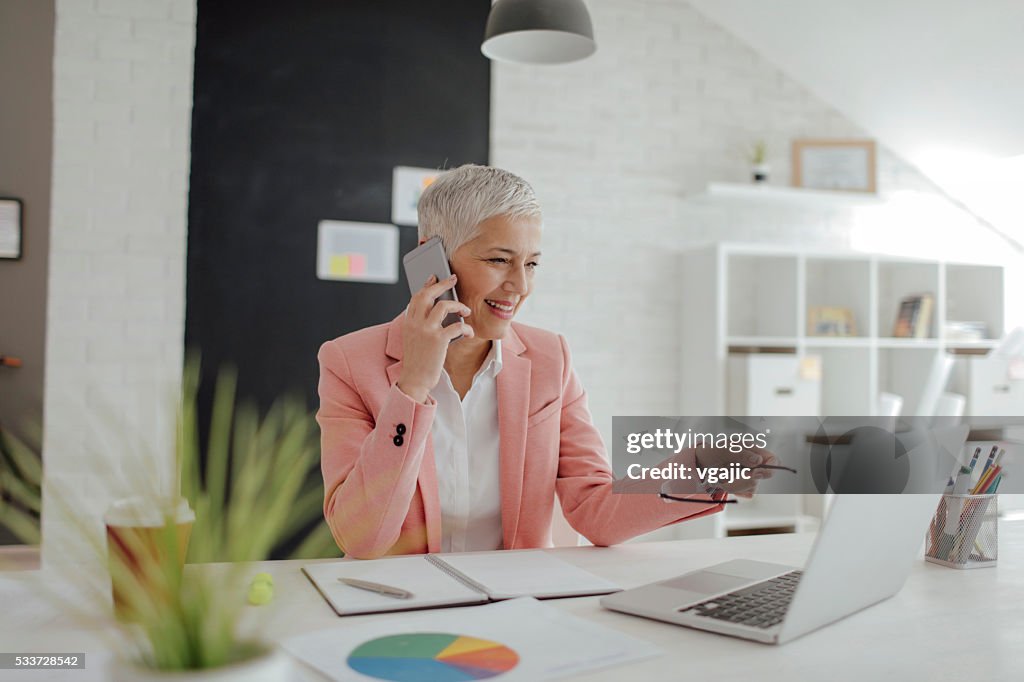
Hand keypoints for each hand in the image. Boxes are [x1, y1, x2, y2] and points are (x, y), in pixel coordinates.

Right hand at [396, 274, 473, 402]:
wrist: (415, 380)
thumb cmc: (418, 361)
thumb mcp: (413, 339)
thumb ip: (420, 324)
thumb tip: (437, 310)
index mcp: (408, 322)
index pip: (416, 297)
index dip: (427, 285)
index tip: (434, 277)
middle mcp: (416, 323)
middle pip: (428, 295)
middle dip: (442, 284)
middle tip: (453, 280)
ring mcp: (427, 330)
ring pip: (444, 306)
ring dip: (459, 306)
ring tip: (466, 312)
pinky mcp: (438, 340)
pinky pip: (457, 326)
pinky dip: (466, 328)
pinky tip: (469, 333)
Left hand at [694, 446, 779, 497]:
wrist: (702, 465)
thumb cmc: (713, 453)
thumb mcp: (723, 450)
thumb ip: (741, 454)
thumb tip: (758, 461)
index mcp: (754, 450)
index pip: (773, 460)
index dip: (770, 467)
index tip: (755, 473)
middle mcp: (755, 464)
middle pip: (763, 476)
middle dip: (746, 478)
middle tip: (731, 475)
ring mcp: (751, 476)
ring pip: (753, 486)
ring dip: (736, 484)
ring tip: (722, 476)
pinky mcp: (746, 486)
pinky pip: (747, 492)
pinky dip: (735, 489)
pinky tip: (725, 482)